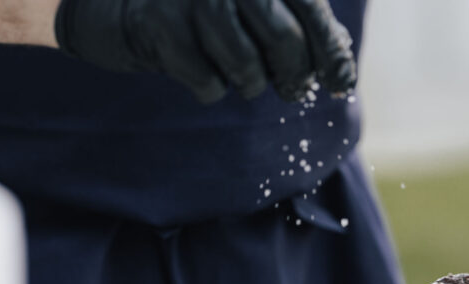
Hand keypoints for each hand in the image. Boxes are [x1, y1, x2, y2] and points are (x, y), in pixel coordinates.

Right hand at [55, 0, 356, 102]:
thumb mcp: (256, 6)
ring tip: (243, 76)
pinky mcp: (161, 24)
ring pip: (246, 65)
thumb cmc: (207, 10)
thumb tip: (342, 64)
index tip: (342, 86)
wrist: (125, 6)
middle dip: (295, 77)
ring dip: (250, 83)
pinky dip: (211, 88)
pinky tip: (201, 69)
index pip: (312, 11)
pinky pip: (208, 81)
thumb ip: (299, 21)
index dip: (332, 54)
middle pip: (284, 41)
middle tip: (295, 90)